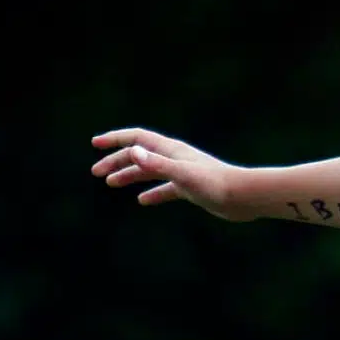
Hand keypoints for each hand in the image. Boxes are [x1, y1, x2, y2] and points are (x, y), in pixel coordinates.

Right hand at [90, 128, 256, 221]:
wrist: (244, 197)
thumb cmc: (216, 184)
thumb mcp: (182, 174)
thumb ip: (158, 164)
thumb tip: (132, 152)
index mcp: (172, 150)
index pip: (138, 138)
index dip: (116, 139)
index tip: (95, 144)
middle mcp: (176, 158)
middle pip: (140, 155)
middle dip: (117, 161)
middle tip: (96, 172)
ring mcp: (184, 173)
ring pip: (150, 171)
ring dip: (130, 175)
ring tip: (110, 183)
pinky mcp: (192, 188)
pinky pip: (166, 189)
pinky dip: (152, 193)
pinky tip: (142, 201)